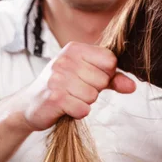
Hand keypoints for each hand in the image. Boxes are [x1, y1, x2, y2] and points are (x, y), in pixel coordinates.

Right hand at [16, 42, 135, 131]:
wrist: (29, 104)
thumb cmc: (62, 87)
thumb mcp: (86, 77)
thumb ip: (112, 79)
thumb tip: (133, 86)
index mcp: (75, 48)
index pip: (110, 60)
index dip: (106, 74)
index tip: (89, 78)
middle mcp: (65, 59)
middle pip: (103, 79)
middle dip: (94, 90)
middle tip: (75, 90)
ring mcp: (58, 78)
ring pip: (93, 95)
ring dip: (84, 102)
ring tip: (69, 98)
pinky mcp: (54, 97)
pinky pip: (83, 109)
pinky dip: (77, 112)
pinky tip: (65, 107)